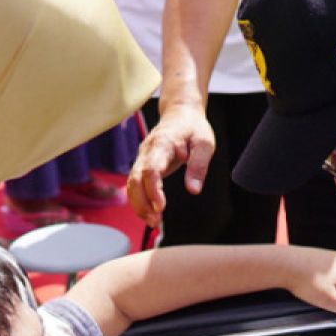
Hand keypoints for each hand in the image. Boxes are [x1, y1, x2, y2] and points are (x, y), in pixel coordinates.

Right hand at [127, 105, 215, 226]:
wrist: (180, 114)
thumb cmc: (193, 128)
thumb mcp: (205, 144)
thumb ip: (199, 166)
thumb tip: (193, 190)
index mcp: (162, 143)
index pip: (151, 169)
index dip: (153, 189)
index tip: (161, 206)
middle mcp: (147, 151)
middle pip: (135, 179)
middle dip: (142, 202)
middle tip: (156, 221)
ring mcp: (142, 158)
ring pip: (131, 184)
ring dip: (139, 205)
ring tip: (153, 221)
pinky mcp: (142, 165)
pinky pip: (134, 184)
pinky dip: (139, 200)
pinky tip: (149, 213)